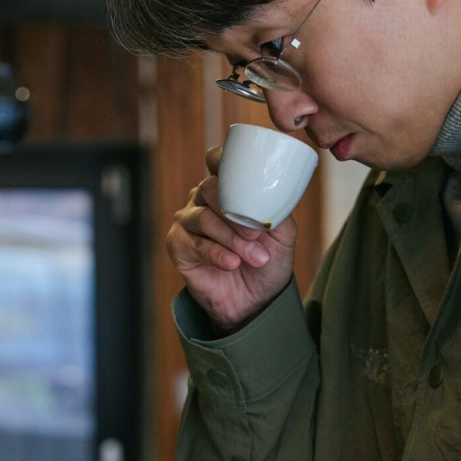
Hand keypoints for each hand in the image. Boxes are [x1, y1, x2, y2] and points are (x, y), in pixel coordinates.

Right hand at [166, 146, 296, 331]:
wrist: (255, 300)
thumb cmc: (267, 260)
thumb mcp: (283, 234)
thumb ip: (278, 210)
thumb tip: (272, 196)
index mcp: (227, 188)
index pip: (216, 160)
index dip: (223, 160)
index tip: (242, 176)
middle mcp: (203, 200)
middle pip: (210, 189)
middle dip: (236, 213)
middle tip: (257, 233)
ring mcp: (187, 221)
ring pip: (203, 218)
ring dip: (232, 239)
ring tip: (255, 257)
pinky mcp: (177, 246)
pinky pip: (194, 244)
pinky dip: (216, 254)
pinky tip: (232, 264)